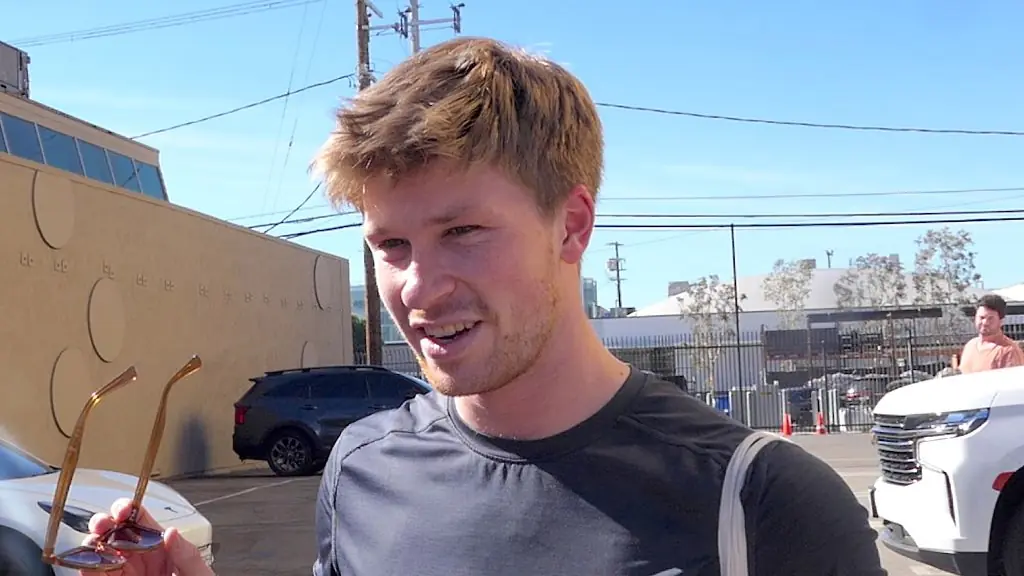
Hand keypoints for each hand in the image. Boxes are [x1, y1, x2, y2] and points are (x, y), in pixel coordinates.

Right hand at [81, 498, 213, 575]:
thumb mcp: (198, 572)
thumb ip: (186, 554)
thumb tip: (171, 533)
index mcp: (160, 546)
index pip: (139, 519)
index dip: (127, 509)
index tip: (122, 510)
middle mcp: (139, 557)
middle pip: (114, 532)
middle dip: (104, 523)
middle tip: (102, 525)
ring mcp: (125, 573)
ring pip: (99, 553)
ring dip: (93, 546)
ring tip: (95, 545)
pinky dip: (88, 569)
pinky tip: (89, 564)